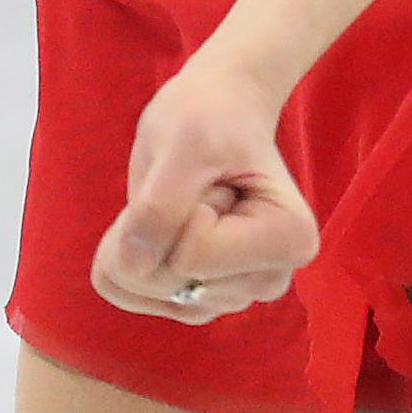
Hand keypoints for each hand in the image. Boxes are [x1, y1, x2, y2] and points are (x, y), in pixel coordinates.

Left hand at [93, 58, 318, 323]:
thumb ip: (160, 207)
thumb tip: (132, 266)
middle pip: (168, 280)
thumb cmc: (210, 118)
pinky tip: (153, 220)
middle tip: (193, 182)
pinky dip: (122, 251)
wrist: (214, 112)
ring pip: (142, 288)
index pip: (192, 256)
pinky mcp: (196, 299)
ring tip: (183, 197)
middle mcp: (268, 281)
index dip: (180, 206)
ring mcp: (231, 296)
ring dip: (140, 233)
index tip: (209, 174)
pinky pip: (126, 291)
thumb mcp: (186, 143)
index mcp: (290, 242)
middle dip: (156, 222)